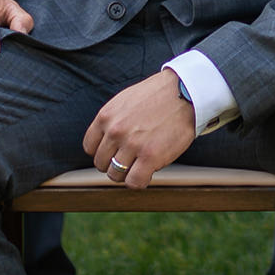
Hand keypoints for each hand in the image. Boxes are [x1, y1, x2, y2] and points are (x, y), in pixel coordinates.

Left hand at [83, 71, 198, 189]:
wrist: (185, 92)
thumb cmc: (158, 96)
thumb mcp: (124, 101)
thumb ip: (112, 120)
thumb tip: (106, 142)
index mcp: (105, 116)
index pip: (90, 147)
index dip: (103, 152)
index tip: (115, 152)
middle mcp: (115, 131)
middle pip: (101, 163)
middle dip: (114, 164)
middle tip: (130, 159)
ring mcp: (132, 145)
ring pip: (115, 175)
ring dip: (127, 173)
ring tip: (140, 165)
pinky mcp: (150, 157)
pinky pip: (134, 182)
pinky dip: (140, 181)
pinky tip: (148, 172)